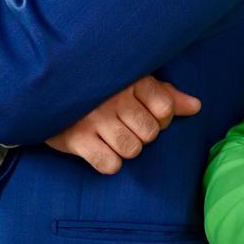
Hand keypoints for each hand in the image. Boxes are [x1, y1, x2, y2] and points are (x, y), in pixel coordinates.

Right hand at [46, 75, 201, 173]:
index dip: (161, 118)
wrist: (47, 91)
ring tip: (112, 137)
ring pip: (133, 149)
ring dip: (125, 149)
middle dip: (142, 135)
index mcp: (130, 79)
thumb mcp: (133, 84)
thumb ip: (166, 95)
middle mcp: (113, 97)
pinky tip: (100, 149)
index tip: (145, 113)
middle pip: (151, 133)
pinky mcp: (76, 138)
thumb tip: (197, 106)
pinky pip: (109, 164)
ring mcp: (94, 118)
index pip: (165, 108)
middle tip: (125, 126)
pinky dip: (109, 163)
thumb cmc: (100, 89)